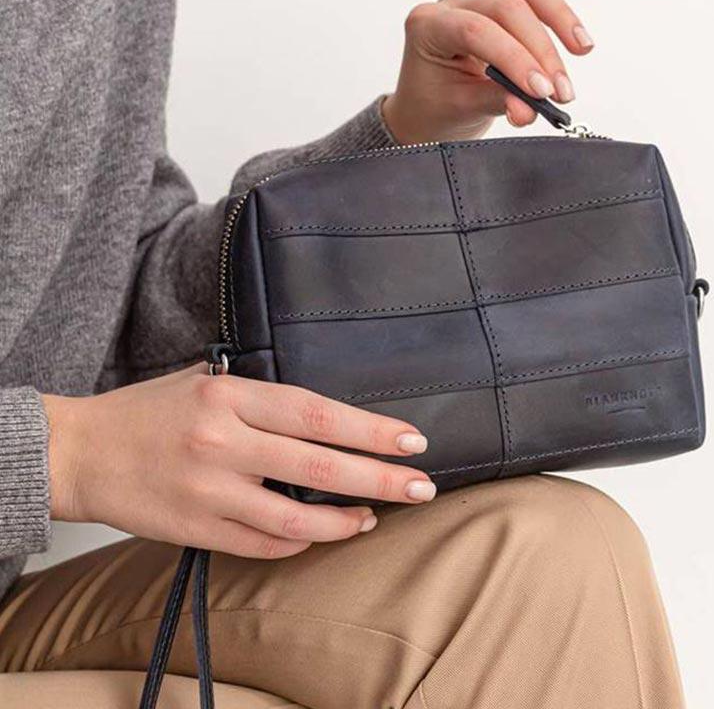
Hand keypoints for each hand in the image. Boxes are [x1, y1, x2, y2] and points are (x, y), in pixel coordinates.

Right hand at [43, 364, 434, 558]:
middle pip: (318, 464)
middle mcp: (222, 441)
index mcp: (229, 396)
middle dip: (379, 478)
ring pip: (294, 517)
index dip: (369, 429)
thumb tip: (323, 416)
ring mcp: (207, 490)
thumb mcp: (204, 381)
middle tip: (420, 487)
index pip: (316, 412)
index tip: (410, 440)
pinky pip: (260, 544)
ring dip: (343, 521)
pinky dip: (298, 542)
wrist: (81, 451)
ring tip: (372, 518)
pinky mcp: (193, 529)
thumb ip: (260, 395)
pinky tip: (320, 533)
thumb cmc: (149, 411)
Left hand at [382, 0, 624, 143]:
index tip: (540, 92)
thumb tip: (531, 107)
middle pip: (509, 9)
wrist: (428, 111)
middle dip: (540, 52)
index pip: (479, 32)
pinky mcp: (508, 9)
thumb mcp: (459, 109)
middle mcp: (455, 6)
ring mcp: (482, 2)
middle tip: (559, 91)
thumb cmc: (435, 109)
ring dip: (560, 20)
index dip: (514, 59)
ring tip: (582, 50)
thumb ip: (496, 102)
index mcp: (429, 26)